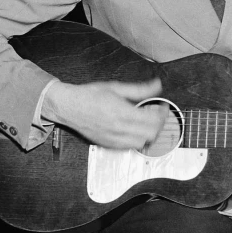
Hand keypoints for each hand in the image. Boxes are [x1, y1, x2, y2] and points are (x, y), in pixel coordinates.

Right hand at [42, 78, 166, 149]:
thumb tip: (157, 85)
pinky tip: (135, 130)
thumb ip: (139, 89)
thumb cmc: (89, 95)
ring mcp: (113, 139)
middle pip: (150, 133)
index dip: (162, 113)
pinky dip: (137, 139)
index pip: (152, 119)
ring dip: (149, 133)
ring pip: (142, 143)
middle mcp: (118, 128)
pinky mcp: (108, 144)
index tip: (162, 106)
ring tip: (148, 122)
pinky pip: (129, 147)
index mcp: (122, 112)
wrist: (69, 107)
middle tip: (158, 114)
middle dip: (159, 124)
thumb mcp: (116, 87)